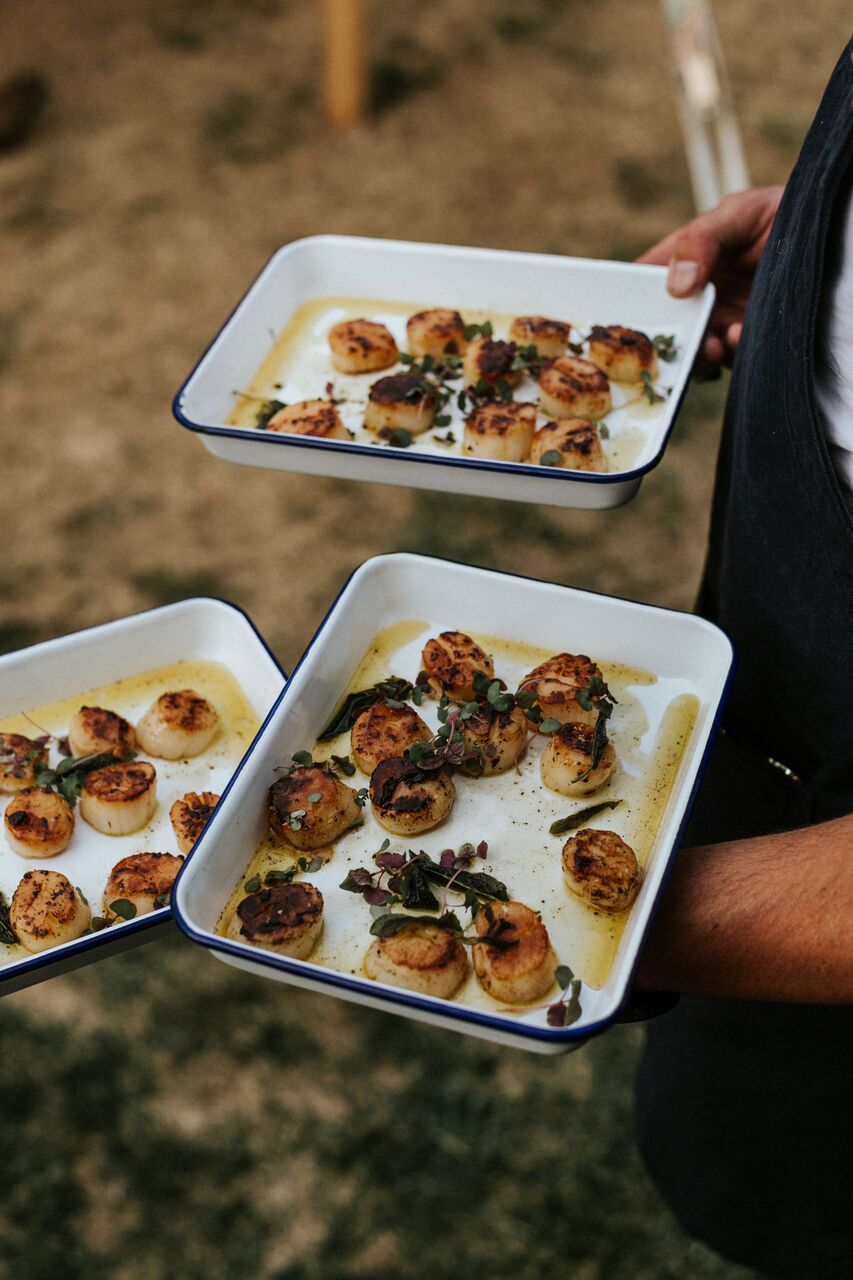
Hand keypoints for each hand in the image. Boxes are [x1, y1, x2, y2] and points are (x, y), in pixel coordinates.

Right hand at [637, 186, 783, 375]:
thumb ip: (702, 240)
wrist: (834, 239)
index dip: (629, 300)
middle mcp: (702, 296)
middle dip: (667, 339)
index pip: (646, 282)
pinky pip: (730, 360)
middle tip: (679, 341)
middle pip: (667, 326)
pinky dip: (730, 357)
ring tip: (714, 346)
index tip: (623, 318)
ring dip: (699, 354)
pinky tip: (740, 340)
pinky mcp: (750, 341)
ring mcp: (724, 321)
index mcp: (688, 261)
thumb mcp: (740, 213)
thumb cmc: (785, 213)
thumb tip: (675, 284)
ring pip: (695, 350)